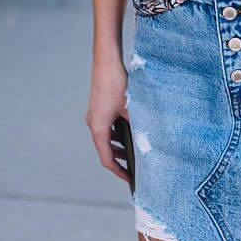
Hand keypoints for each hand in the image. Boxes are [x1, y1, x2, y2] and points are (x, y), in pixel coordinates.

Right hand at [85, 59, 131, 185]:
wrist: (106, 62)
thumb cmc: (116, 84)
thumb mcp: (130, 108)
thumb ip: (136, 125)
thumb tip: (147, 139)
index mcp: (98, 128)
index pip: (106, 158)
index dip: (118, 171)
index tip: (129, 178)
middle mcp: (93, 123)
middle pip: (104, 149)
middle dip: (118, 159)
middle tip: (133, 167)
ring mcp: (94, 115)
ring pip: (104, 138)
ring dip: (116, 145)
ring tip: (131, 151)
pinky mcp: (98, 107)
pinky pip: (105, 127)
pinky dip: (115, 133)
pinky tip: (127, 130)